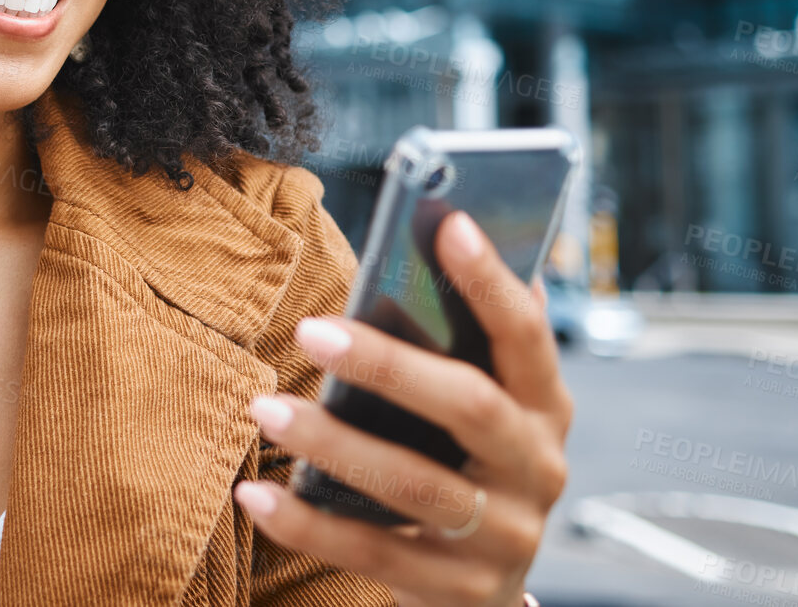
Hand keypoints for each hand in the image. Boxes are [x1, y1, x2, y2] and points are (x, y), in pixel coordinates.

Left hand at [231, 211, 574, 605]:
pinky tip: (254, 495)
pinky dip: (307, 523)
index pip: (527, 334)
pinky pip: (373, 552)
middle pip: (470, 407)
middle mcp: (536, 469)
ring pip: (415, 484)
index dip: (492, 282)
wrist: (480, 590)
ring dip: (333, 443)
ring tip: (266, 408)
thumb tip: (420, 241)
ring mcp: (504, 535)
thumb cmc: (459, 463)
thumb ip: (454, 346)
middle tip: (309, 330)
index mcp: (543, 407)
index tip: (451, 226)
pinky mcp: (460, 589)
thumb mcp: (476, 410)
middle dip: (388, 365)